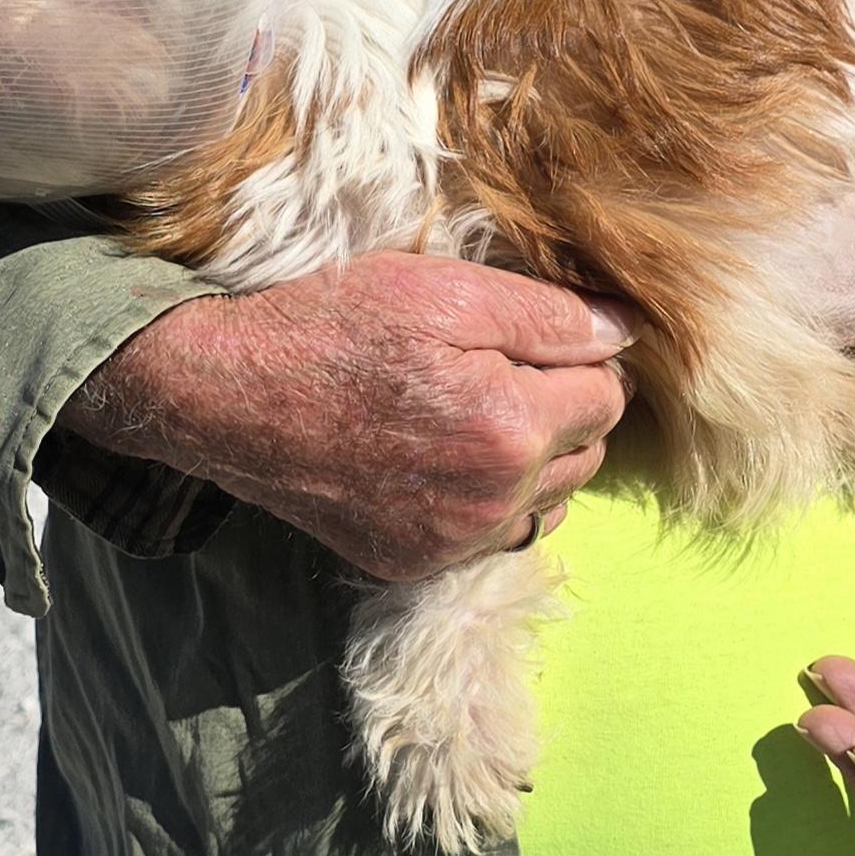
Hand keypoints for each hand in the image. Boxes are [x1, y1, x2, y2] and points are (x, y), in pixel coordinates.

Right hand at [60, 252, 635, 578]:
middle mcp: (493, 503)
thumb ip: (549, 315)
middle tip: (498, 367)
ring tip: (473, 410)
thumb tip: (626, 330)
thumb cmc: (332, 328)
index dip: (579, 357)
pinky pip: (495, 536)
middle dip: (563, 409)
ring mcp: (453, 544)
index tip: (531, 336)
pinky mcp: (416, 563)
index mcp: (511, 429)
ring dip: (534, 460)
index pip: (608, 396)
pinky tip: (441, 456)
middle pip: (588, 454)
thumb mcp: (444, 291)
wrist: (227, 397)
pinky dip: (489, 499)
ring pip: (549, 501)